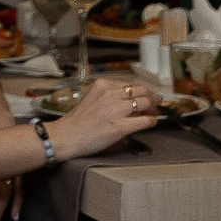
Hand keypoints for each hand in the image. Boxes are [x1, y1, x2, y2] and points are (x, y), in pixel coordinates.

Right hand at [43, 76, 159, 158]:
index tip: (146, 95)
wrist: (65, 137)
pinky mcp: (120, 127)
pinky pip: (144, 121)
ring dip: (153, 108)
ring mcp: (115, 111)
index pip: (130, 84)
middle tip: (155, 103)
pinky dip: (151, 121)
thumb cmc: (76, 121)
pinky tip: (151, 122)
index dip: (142, 90)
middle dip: (151, 96)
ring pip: (145, 103)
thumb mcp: (91, 98)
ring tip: (153, 112)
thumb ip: (108, 95)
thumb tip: (128, 98)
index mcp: (103, 85)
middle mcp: (110, 95)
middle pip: (141, 91)